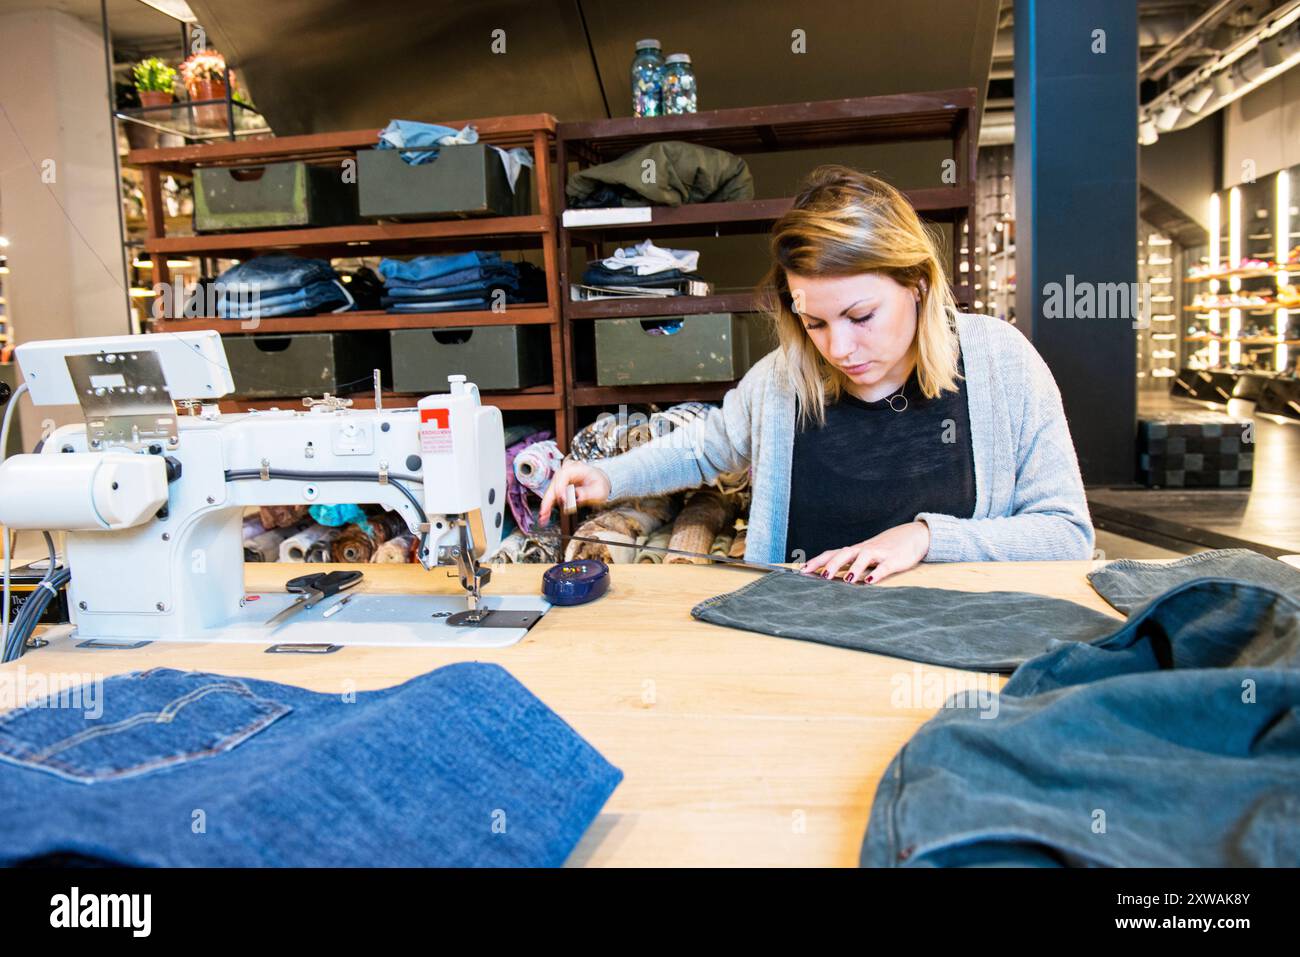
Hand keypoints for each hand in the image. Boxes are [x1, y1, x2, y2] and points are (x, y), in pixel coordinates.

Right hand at [538, 461, 611, 524]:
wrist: (599, 482)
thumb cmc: (599, 484)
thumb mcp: (599, 489)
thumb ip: (588, 493)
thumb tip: (577, 497)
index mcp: (576, 468)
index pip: (563, 475)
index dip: (560, 487)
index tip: (563, 500)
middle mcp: (565, 472)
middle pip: (553, 484)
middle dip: (548, 499)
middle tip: (545, 513)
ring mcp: (561, 480)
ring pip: (550, 492)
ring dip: (546, 505)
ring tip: (543, 518)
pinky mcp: (559, 488)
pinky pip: (552, 498)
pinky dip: (548, 507)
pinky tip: (544, 517)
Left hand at [799, 521, 930, 584]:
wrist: (912, 536)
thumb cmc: (883, 549)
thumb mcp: (865, 555)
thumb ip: (849, 564)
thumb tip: (828, 576)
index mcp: (855, 550)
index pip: (832, 553)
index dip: (817, 561)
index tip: (802, 571)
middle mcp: (864, 549)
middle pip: (845, 553)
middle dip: (832, 564)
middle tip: (821, 577)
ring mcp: (879, 554)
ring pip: (864, 557)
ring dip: (854, 567)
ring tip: (846, 580)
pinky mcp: (894, 560)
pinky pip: (885, 566)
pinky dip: (877, 573)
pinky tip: (870, 581)